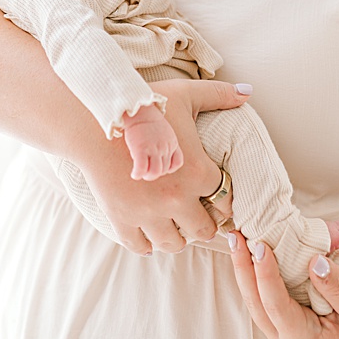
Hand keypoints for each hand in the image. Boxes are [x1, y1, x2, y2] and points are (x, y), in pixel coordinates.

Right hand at [80, 79, 247, 253]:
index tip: (220, 201)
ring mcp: (147, 213)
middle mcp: (176, 199)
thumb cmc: (142, 109)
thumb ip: (219, 95)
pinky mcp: (121, 219)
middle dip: (205, 225)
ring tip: (176, 226)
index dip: (226, 202)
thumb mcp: (185, 95)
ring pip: (173, 244)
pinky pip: (139, 246)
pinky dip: (146, 244)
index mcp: (198, 173)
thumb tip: (246, 92)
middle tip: (200, 217)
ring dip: (178, 237)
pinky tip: (150, 235)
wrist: (92, 122)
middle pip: (203, 230)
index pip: (226, 201)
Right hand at [120, 105, 182, 179]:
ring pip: (155, 173)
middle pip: (165, 170)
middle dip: (155, 173)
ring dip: (147, 176)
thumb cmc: (149, 121)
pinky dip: (137, 174)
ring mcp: (153, 149)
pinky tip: (134, 174)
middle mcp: (165, 148)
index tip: (159, 166)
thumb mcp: (165, 132)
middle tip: (146, 171)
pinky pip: (141, 169)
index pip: (177, 163)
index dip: (168, 169)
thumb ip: (165, 143)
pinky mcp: (141, 149)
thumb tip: (159, 156)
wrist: (140, 111)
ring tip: (141, 173)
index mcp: (172, 143)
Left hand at [226, 231, 338, 338]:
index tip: (260, 246)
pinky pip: (263, 293)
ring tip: (237, 239)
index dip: (266, 274)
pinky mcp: (281, 316)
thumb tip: (314, 261)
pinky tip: (250, 250)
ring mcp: (279, 329)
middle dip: (243, 267)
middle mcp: (283, 338)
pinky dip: (256, 271)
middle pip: (255, 301)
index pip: (276, 304)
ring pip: (254, 297)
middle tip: (236, 236)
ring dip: (244, 267)